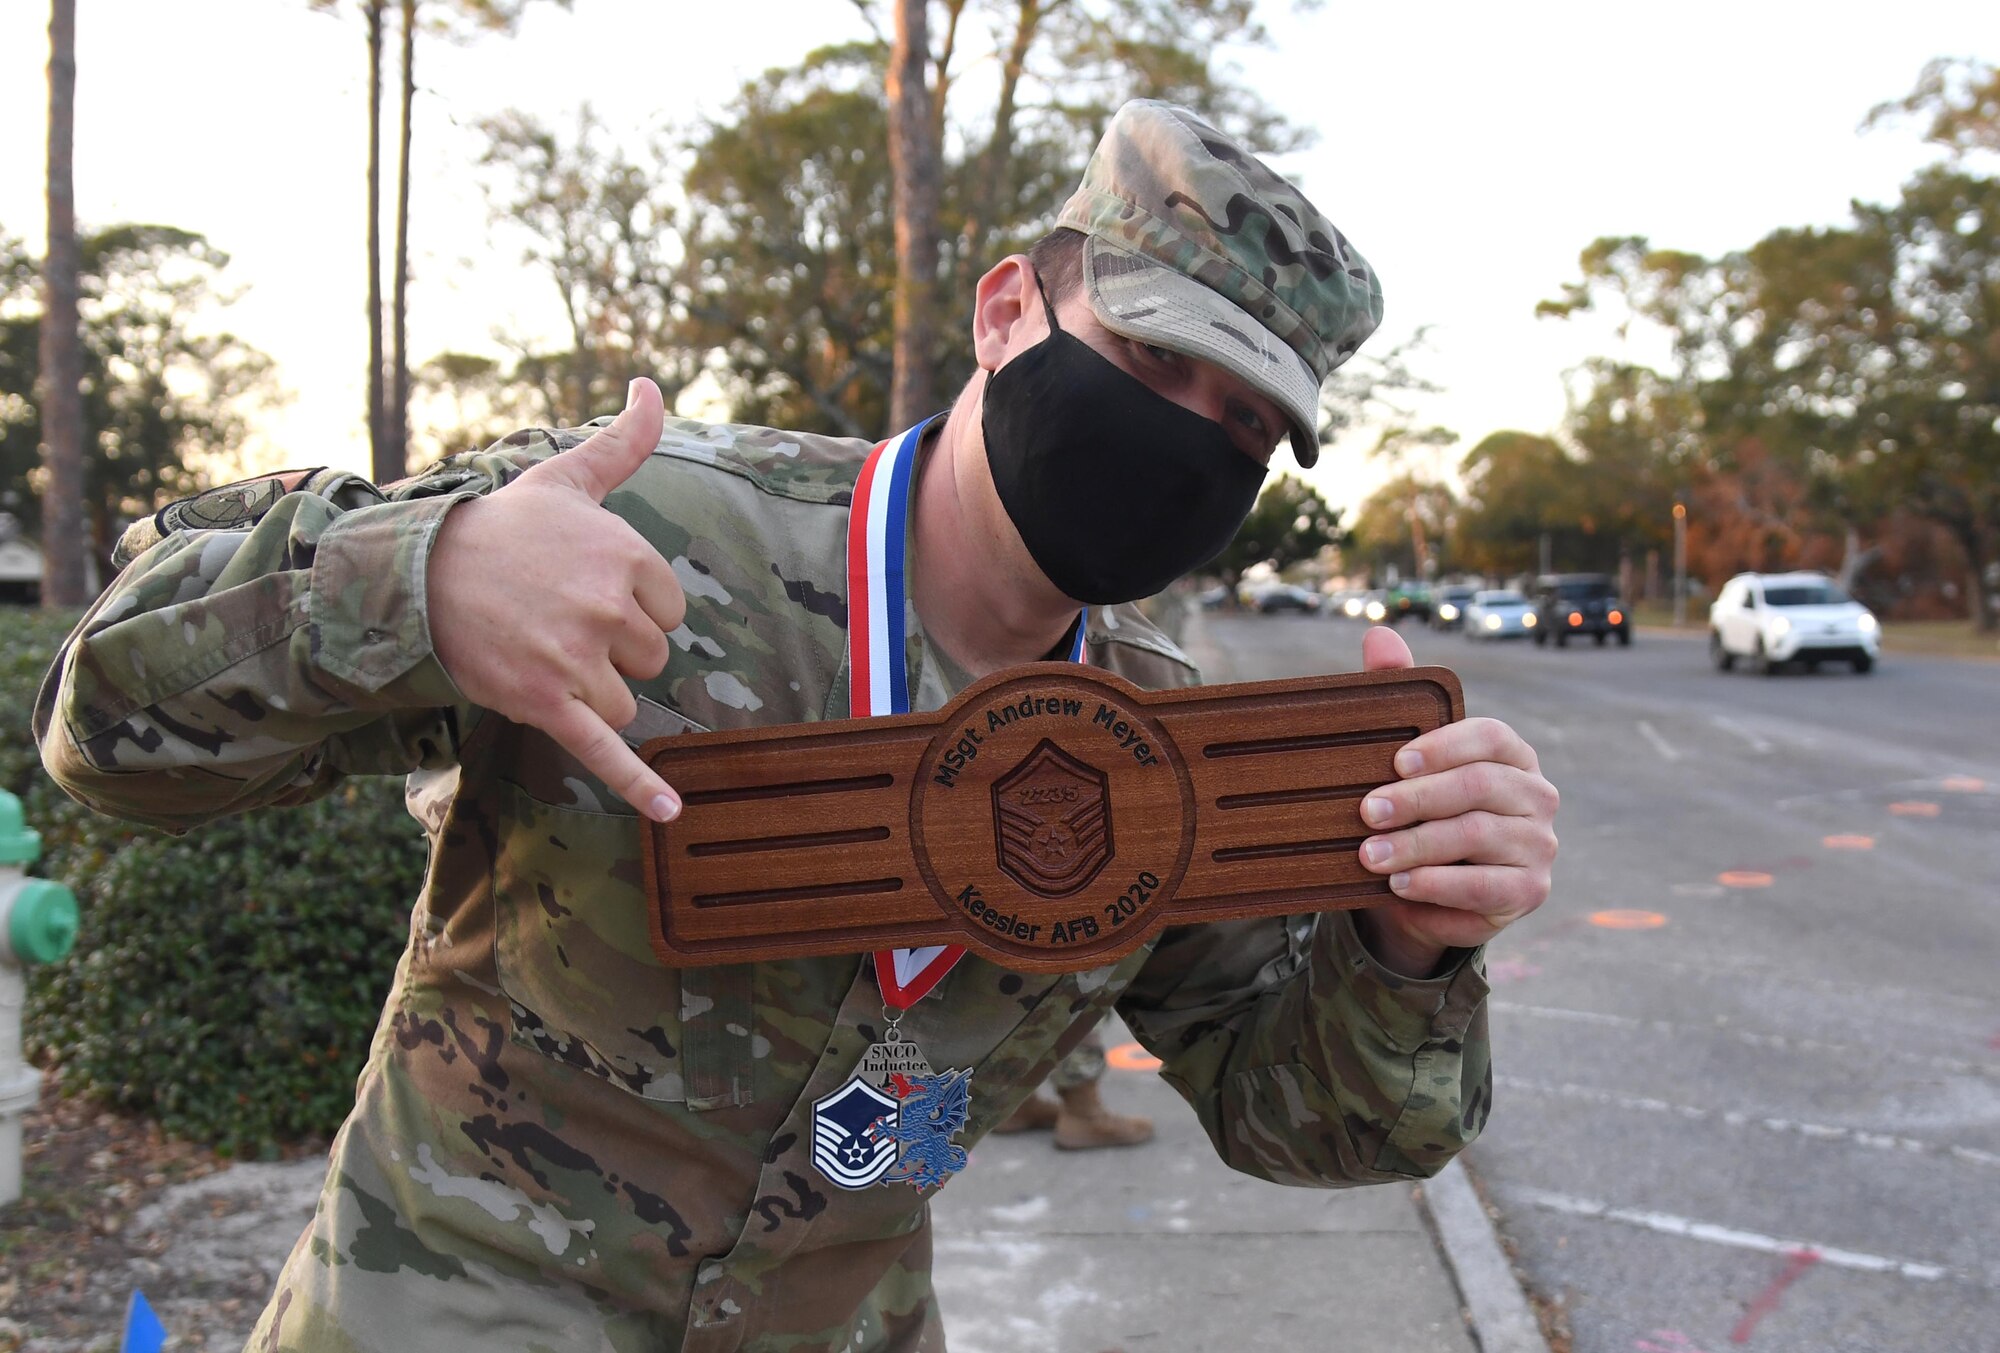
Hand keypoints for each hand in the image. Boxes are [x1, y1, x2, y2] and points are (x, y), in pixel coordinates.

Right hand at [428, 379, 685, 820]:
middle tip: (553, 618)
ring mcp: (576, 660)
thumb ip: (622, 441)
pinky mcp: (546, 705)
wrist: (416, 576)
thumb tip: (653, 386)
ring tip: (540, 651)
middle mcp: (607, 609)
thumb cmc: (501, 527)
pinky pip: (605, 750)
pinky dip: (638, 784)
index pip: (668, 610)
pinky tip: (670, 813)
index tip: (581, 587)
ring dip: (591, 690)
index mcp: (627, 556)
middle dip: (609, 648)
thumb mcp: (565, 477)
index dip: (628, 604)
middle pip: (649, 659)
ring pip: (625, 702)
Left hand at [1351, 625, 1557, 974]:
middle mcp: (1536, 794)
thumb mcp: (1405, 759)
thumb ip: (1399, 694)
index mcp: (1511, 754)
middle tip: (1367, 813)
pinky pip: (1485, 887)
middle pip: (1480, 786)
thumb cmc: (1418, 811)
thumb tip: (1379, 633)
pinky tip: (1402, 886)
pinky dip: (1438, 886)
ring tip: (1371, 856)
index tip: (1394, 761)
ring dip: (1418, 846)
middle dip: (1417, 799)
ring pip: (1478, 836)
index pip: (1489, 736)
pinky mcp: (1530, 890)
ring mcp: (1539, 844)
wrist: (1429, 890)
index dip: (1443, 746)